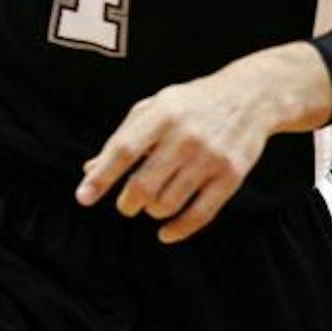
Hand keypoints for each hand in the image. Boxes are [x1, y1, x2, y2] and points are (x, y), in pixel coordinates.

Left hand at [76, 43, 331, 243]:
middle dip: (127, 202)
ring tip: (150, 204)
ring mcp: (210, 158)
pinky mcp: (231, 176)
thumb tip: (90, 169)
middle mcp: (185, 137)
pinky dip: (179, 230)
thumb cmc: (189, 104)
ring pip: (168, 203)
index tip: (83, 197)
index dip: (102, 176)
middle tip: (126, 205)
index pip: (123, 150)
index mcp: (161, 115)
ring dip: (152, 211)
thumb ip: (123, 137)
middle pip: (144, 184)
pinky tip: (165, 233)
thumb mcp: (154, 108)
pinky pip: (200, 214)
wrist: (248, 97)